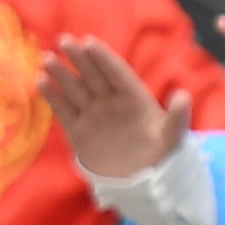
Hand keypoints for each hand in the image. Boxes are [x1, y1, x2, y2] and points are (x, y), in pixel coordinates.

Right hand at [33, 36, 184, 182]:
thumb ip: (177, 118)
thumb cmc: (161, 157)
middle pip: (93, 76)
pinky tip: (41, 81)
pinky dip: (52, 96)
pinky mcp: (79, 132)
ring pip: (75, 89)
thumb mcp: (173, 138)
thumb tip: (184, 96)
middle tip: (64, 40)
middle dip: (79, 58)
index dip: (104, 58)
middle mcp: (112, 102)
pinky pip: (64, 111)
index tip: (89, 42)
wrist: (140, 185)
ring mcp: (94, 116)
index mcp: (135, 98)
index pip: (117, 73)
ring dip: (61, 73)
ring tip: (47, 58)